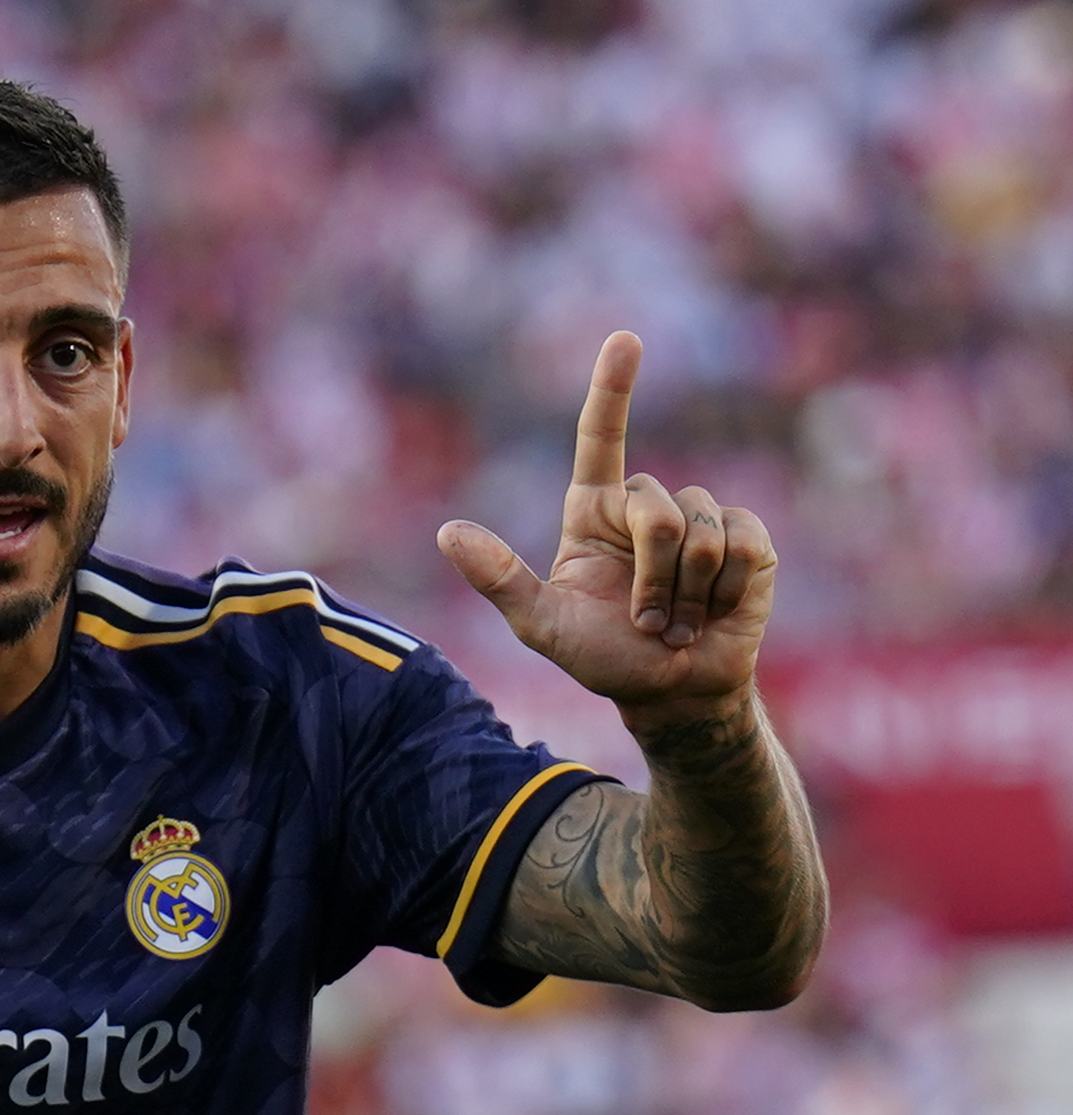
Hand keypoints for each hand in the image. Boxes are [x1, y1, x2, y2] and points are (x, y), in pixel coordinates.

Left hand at [437, 332, 775, 727]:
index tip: (625, 339)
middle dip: (652, 578)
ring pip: (699, 533)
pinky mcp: (749, 541)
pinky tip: (717, 611)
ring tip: (677, 622)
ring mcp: (702, 519)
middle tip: (646, 622)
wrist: (672, 693)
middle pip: (656, 510)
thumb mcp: (543, 625)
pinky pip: (742, 545)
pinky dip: (727, 590)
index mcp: (594, 512)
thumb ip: (500, 580)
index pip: (601, 438)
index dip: (613, 388)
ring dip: (685, 594)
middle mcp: (646, 507)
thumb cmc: (604, 657)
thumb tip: (447, 531)